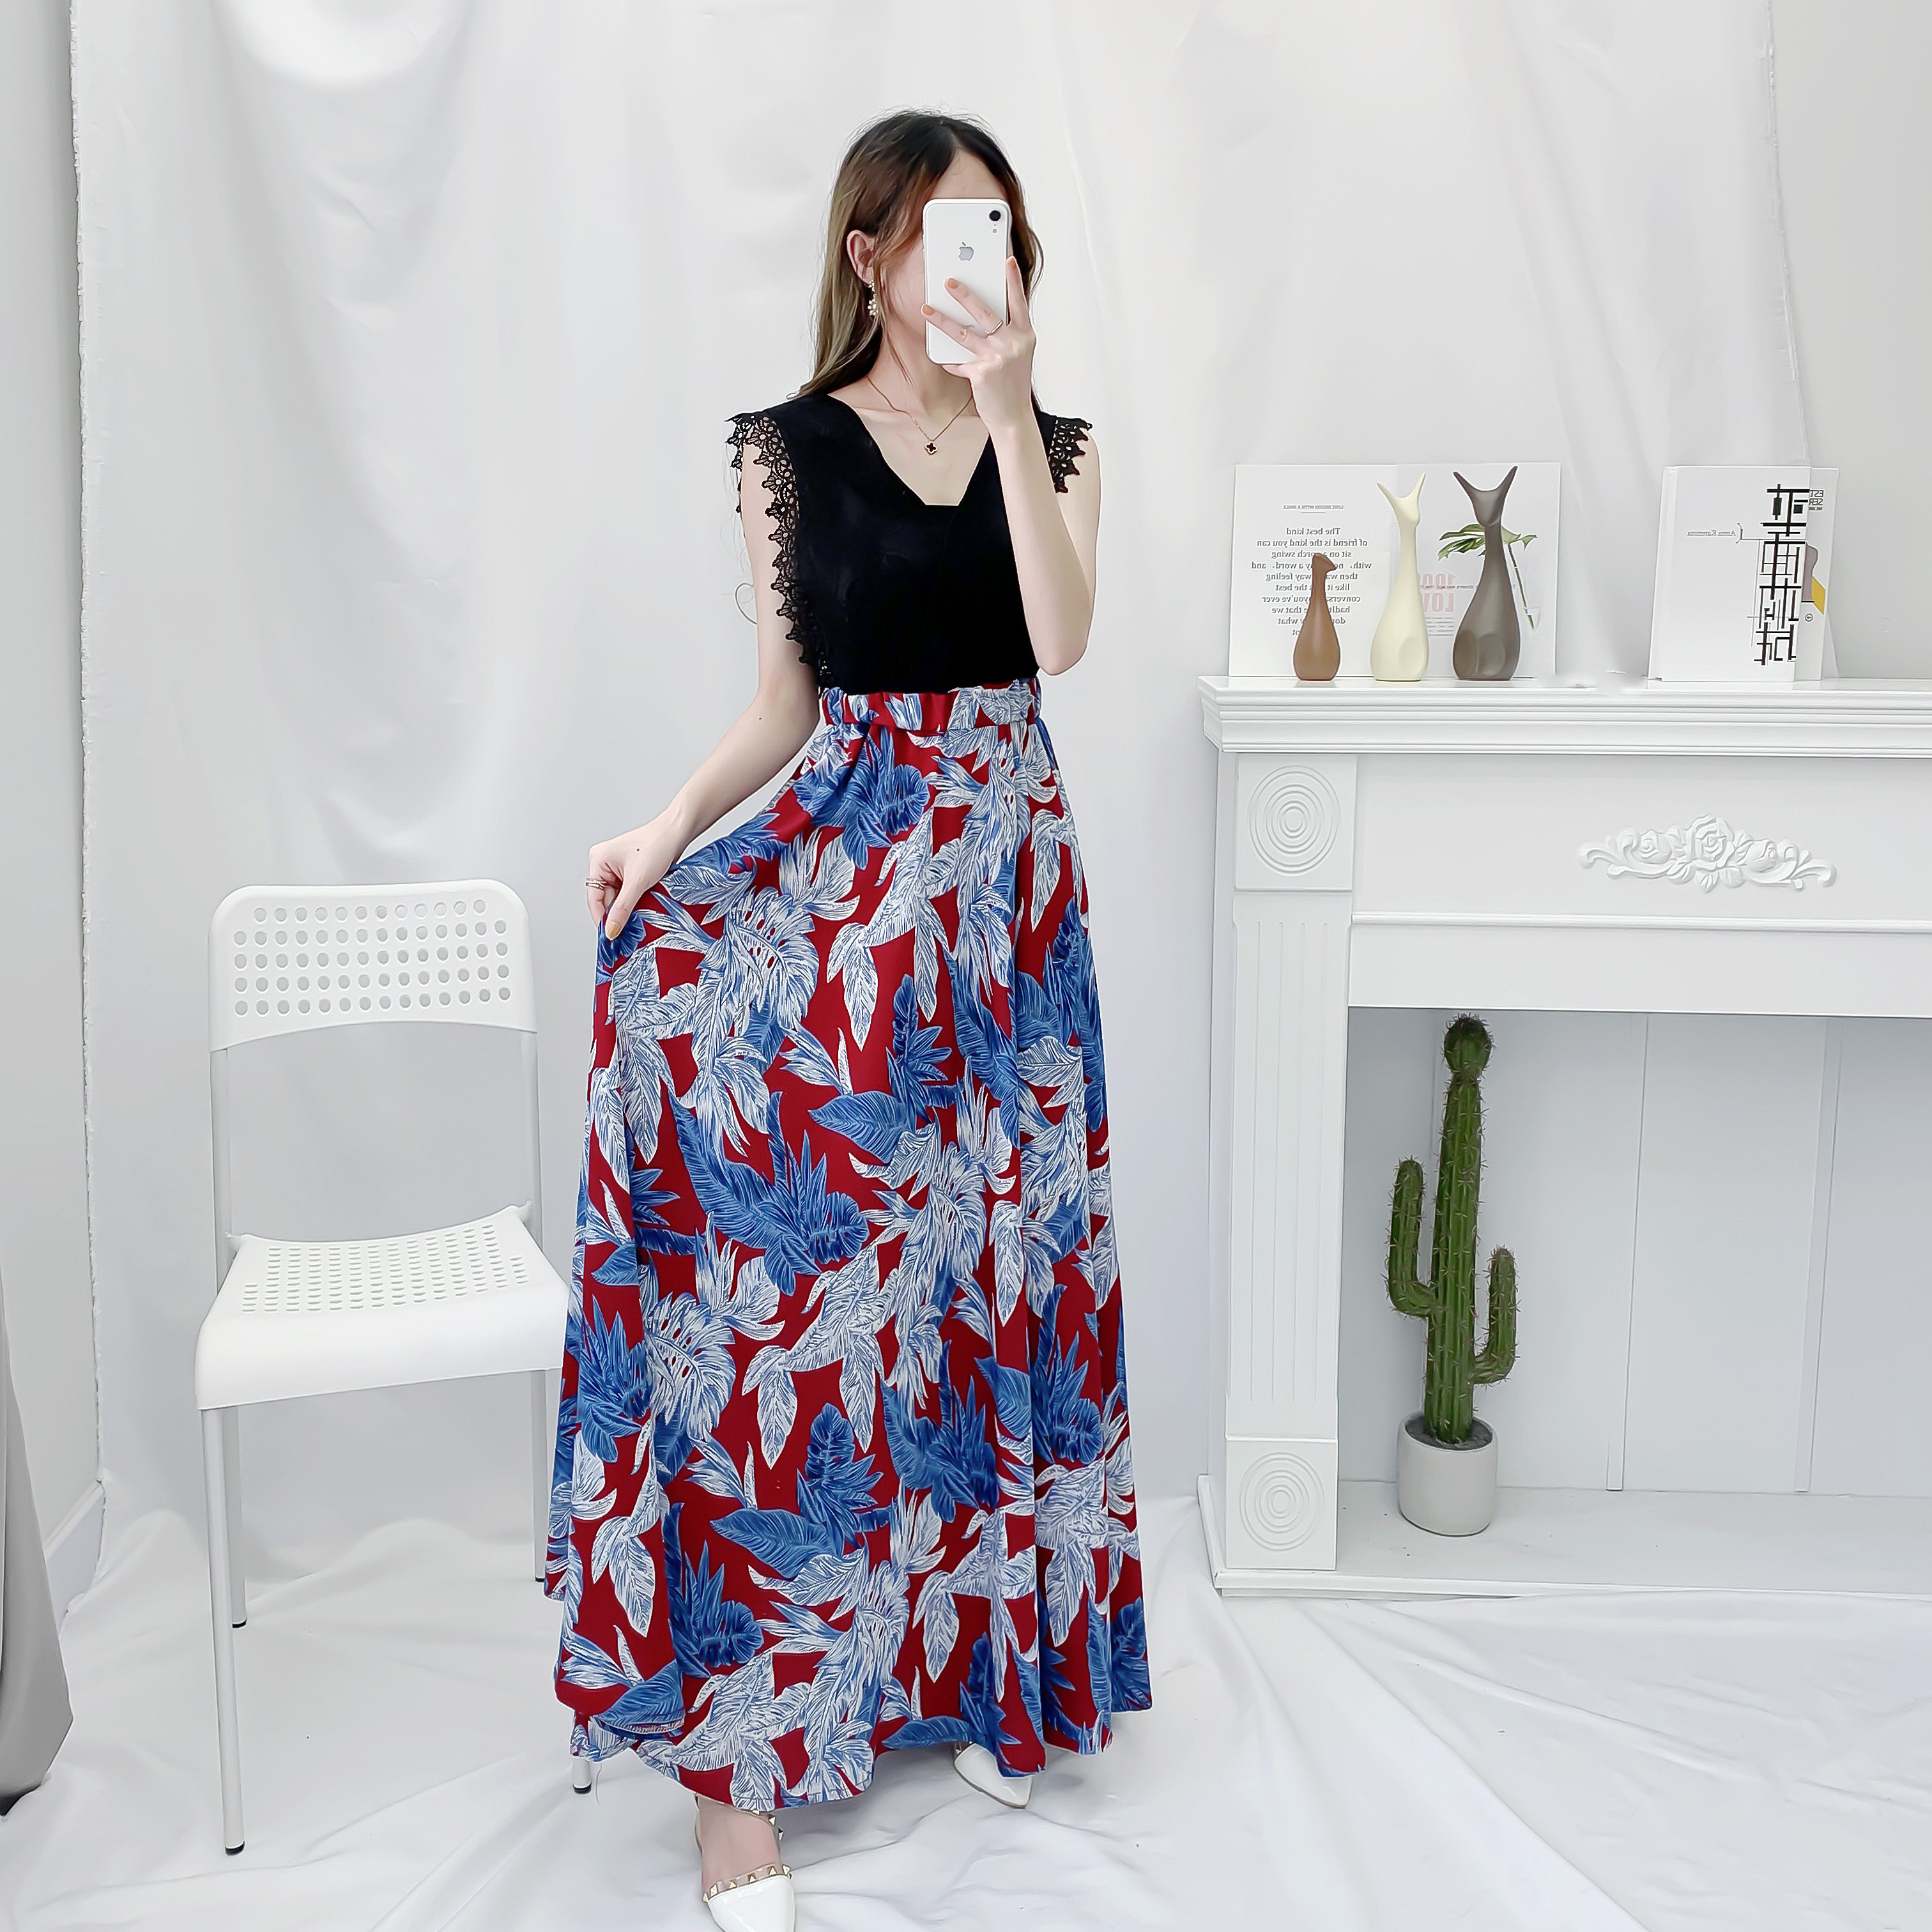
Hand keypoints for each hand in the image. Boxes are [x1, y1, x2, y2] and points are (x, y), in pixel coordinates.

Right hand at [587, 814, 683, 940]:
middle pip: (606, 899)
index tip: (611, 936)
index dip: (602, 918)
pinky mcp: (631, 871)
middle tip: (629, 929)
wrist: (677, 833)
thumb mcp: (638, 881)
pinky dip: (635, 900)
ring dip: (628, 907)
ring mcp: (618, 868)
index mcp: (598, 861)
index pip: (594, 897)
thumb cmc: (657, 846)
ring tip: (641, 913)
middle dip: (618, 913)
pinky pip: (628, 892)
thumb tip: (611, 929)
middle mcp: (604, 864)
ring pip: (618, 897)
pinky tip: (644, 904)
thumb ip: (623, 908)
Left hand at [921, 254, 1034, 435]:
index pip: (1018, 302)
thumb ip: (1005, 335)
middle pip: (985, 312)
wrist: (1013, 416)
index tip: (1006, 260)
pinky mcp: (981, 372)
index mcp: (1025, 336)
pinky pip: (958, 361)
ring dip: (941, 320)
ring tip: (926, 310)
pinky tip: (941, 357)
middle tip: (948, 282)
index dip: (1013, 280)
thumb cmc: (1013, 384)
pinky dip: (949, 360)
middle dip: (964, 294)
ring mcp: (997, 358)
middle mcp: (1012, 344)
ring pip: (963, 333)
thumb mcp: (1017, 355)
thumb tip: (979, 318)